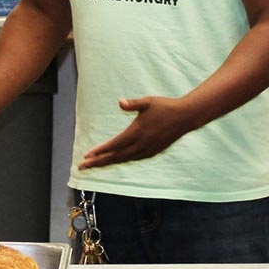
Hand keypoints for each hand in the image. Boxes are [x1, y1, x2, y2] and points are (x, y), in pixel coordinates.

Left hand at [78, 95, 194, 168]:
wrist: (186, 117)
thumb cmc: (165, 107)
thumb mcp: (148, 102)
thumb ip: (133, 103)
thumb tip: (120, 102)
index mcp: (137, 133)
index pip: (114, 145)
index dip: (100, 151)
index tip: (87, 156)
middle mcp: (141, 144)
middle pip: (116, 156)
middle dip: (98, 162)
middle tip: (82, 167)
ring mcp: (148, 150)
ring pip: (124, 159)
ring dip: (108, 162)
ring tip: (94, 165)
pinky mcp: (153, 151)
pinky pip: (134, 159)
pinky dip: (122, 160)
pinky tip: (116, 160)